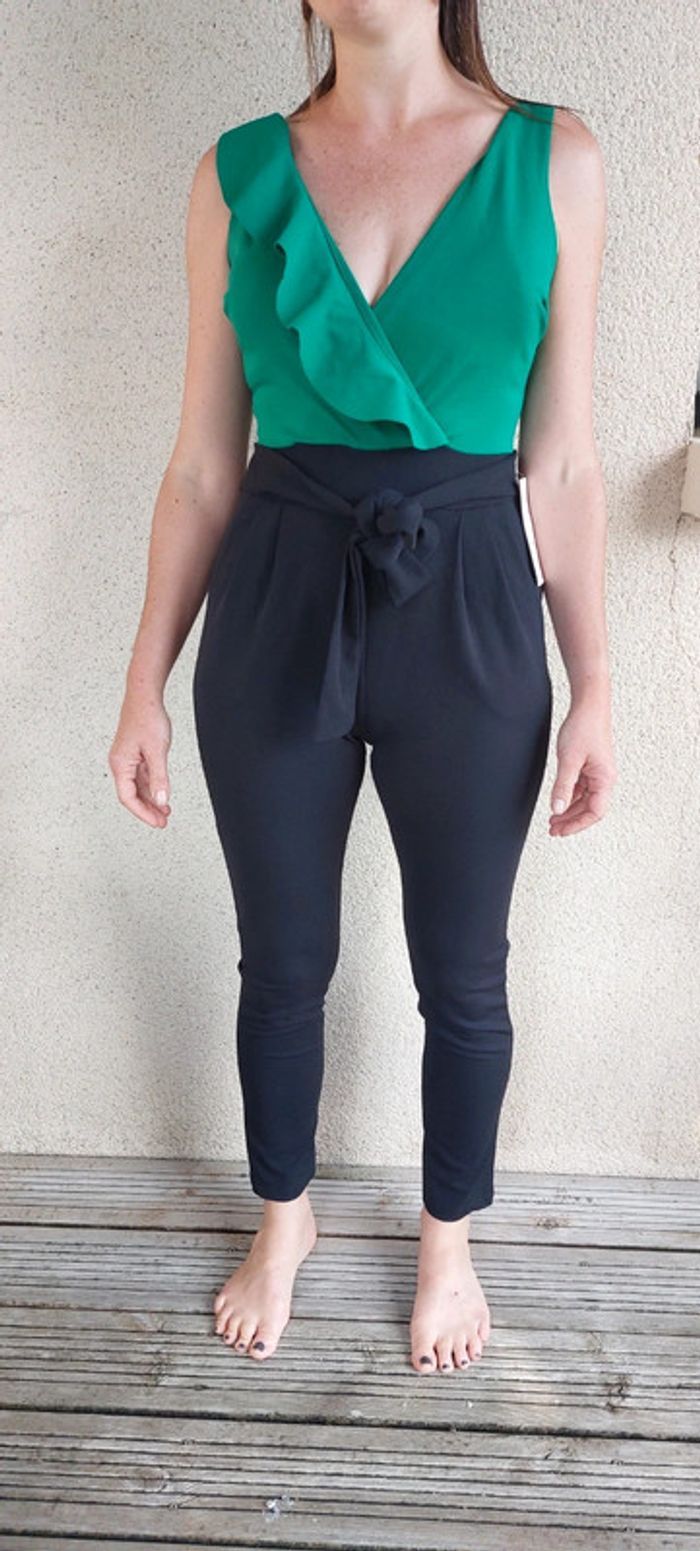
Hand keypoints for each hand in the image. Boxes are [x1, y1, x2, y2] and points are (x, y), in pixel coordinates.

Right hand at [108, 688, 172, 827]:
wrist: (145, 695)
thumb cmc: (147, 717)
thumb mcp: (157, 751)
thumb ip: (159, 777)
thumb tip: (161, 800)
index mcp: (120, 764)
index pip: (128, 797)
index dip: (142, 813)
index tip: (157, 822)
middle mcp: (120, 763)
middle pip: (131, 794)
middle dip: (147, 810)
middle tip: (163, 822)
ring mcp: (127, 759)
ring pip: (137, 786)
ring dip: (151, 800)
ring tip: (165, 812)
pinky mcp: (135, 754)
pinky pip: (142, 776)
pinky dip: (152, 787)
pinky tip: (162, 793)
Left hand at [549, 695, 616, 836]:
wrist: (588, 706)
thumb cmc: (584, 728)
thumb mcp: (569, 760)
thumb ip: (563, 786)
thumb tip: (557, 809)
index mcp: (605, 779)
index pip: (595, 812)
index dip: (578, 825)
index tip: (562, 831)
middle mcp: (604, 778)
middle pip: (590, 809)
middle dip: (571, 821)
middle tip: (553, 829)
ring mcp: (597, 773)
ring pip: (584, 800)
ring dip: (569, 810)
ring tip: (553, 819)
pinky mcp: (590, 767)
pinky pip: (581, 789)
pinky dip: (569, 797)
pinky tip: (558, 802)